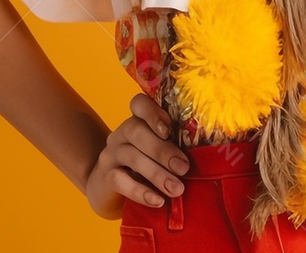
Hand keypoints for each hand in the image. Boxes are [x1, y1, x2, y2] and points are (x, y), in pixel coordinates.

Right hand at [85, 93, 189, 219]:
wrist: (108, 191)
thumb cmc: (143, 167)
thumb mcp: (156, 152)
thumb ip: (171, 146)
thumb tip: (200, 155)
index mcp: (137, 121)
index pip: (139, 104)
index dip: (153, 113)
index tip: (169, 130)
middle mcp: (121, 133)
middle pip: (137, 131)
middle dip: (163, 150)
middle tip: (184, 168)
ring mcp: (111, 154)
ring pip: (132, 157)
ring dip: (157, 174)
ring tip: (176, 189)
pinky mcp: (104, 177)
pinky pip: (121, 181)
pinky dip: (141, 192)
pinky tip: (158, 201)